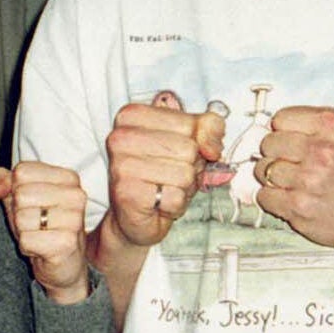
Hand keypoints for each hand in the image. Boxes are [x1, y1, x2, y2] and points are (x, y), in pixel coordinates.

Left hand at [0, 162, 89, 302]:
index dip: (15, 189)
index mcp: (67, 177)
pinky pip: (26, 239)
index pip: (22, 171)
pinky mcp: (67, 243)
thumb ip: (3, 181)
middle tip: (36, 224)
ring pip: (22, 217)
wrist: (63, 264)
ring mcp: (74, 219)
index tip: (30, 204)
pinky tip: (41, 249)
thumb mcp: (19, 198)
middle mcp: (76, 195)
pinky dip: (27, 247)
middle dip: (19, 213)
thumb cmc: (42, 227)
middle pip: (21, 194)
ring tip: (39, 235)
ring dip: (23, 231)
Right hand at [105, 103, 225, 247]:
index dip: (196, 144)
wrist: (136, 217)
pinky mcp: (126, 193)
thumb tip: (212, 145)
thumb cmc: (162, 176)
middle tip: (170, 176)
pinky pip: (174, 197)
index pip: (190, 123)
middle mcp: (121, 137)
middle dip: (189, 168)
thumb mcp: (189, 142)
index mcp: (133, 115)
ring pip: (184, 174)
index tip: (176, 155)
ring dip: (183, 188)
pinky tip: (158, 204)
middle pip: (188, 149)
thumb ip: (207, 129)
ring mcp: (121, 165)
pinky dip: (174, 205)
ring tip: (164, 189)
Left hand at [255, 107, 333, 250]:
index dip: (285, 132)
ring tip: (295, 182)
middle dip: (277, 154)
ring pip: (263, 169)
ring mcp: (309, 179)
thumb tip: (269, 126)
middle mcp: (323, 150)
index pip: (281, 118)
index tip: (296, 143)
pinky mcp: (298, 205)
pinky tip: (293, 198)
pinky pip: (263, 195)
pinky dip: (273, 199)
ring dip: (273, 178)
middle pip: (268, 143)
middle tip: (295, 165)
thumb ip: (310, 123)